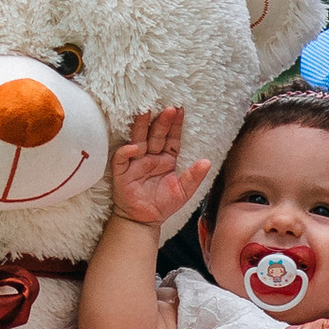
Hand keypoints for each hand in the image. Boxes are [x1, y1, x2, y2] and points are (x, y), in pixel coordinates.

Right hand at [108, 107, 208, 227]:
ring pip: (138, 139)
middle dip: (162, 122)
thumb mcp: (183, 192)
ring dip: (141, 126)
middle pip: (155, 135)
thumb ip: (194, 177)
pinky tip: (134, 147)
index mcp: (166, 159)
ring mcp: (135, 163)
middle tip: (168, 108)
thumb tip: (207, 161)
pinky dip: (126, 152)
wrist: (144, 221)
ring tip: (145, 112)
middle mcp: (150, 157)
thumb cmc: (163, 205)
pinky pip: (121, 159)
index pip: (172, 138)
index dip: (176, 125)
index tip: (181, 110)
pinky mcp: (121, 172)